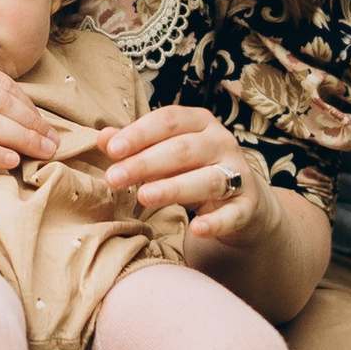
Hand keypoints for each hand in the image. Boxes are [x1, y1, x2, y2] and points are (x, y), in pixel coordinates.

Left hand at [101, 104, 274, 255]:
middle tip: (114, 178)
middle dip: (145, 163)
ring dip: (174, 188)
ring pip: (207, 179)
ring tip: (144, 197)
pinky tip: (197, 229)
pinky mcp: (248, 206)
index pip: (169, 120)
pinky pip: (233, 214)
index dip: (140, 133)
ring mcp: (238, 174)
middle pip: (182, 149)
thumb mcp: (166, 154)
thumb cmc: (194, 170)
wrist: (244, 202)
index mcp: (200, 123)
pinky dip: (216, 222)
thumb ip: (136, 145)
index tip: (112, 149)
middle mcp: (222, 143)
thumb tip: (103, 137)